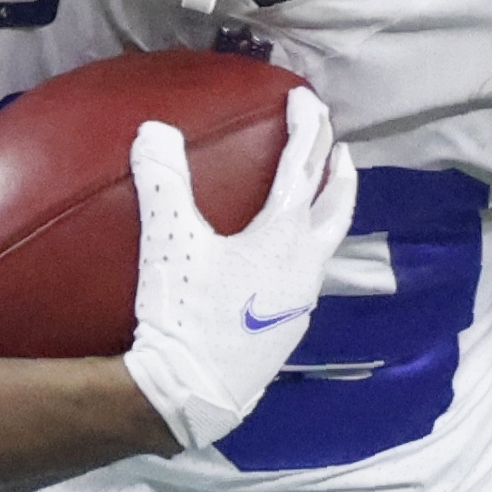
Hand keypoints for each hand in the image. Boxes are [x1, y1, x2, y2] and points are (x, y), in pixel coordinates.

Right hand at [120, 84, 354, 450]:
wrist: (194, 394)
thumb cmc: (185, 314)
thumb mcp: (169, 242)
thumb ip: (162, 182)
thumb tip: (154, 130)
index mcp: (284, 236)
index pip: (302, 166)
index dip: (304, 126)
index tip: (303, 97)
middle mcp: (306, 266)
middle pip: (336, 205)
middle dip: (337, 169)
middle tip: (336, 144)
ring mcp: (301, 301)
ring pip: (327, 242)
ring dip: (328, 210)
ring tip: (321, 194)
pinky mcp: (289, 329)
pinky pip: (310, 273)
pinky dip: (308, 247)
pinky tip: (288, 257)